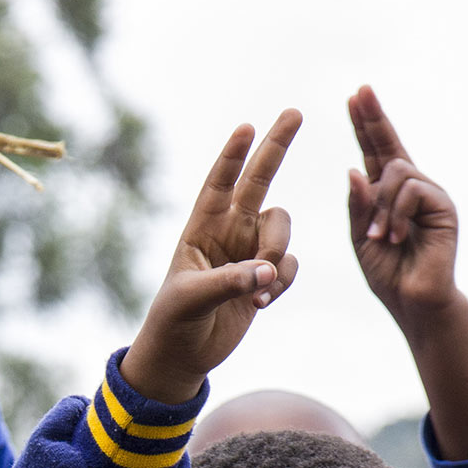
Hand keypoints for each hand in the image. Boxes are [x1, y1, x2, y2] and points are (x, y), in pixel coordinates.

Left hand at [122, 111, 300, 405]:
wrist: (183, 355)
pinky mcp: (265, 277)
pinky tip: (264, 303)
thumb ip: (230, 282)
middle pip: (259, 180)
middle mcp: (228, 232)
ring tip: (261, 290)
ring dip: (278, 253)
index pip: (218, 184)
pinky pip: (289, 264)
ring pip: (282, 230)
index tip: (245, 127)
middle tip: (294, 111)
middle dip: (276, 147)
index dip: (231, 156)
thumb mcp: (192, 300)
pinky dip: (282, 280)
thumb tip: (267, 270)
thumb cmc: (173, 322)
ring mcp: (248, 252)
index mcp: (200, 228)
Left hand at [346, 87, 458, 322]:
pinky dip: (395, 215)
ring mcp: (429, 193)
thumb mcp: (359, 236)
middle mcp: (410, 187)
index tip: (356, 96)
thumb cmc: (387, 272)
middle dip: (372, 119)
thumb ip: (358, 204)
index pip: (374, 151)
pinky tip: (394, 238)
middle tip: (359, 91)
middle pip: (389, 145)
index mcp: (387, 193)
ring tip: (377, 237)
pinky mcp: (444, 205)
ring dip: (379, 206)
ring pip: (396, 172)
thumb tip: (354, 169)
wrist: (414, 300)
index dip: (365, 124)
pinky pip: (411, 191)